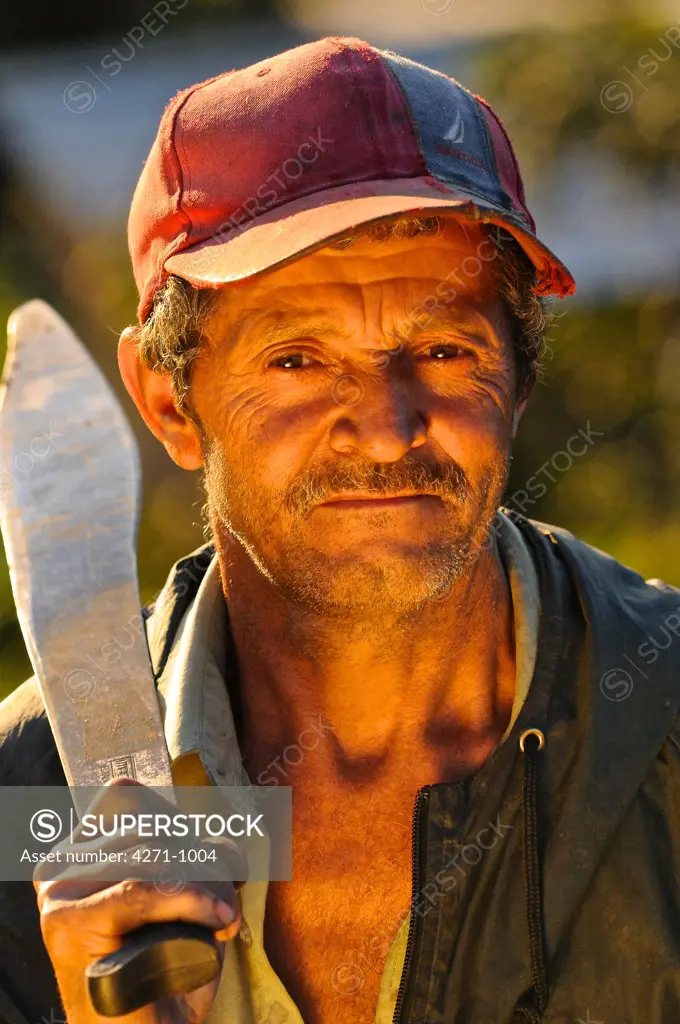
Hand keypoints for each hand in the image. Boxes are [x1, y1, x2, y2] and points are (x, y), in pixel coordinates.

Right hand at [33, 780, 241, 1023]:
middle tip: (226, 903)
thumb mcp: (180, 899)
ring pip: (154, 854)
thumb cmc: (166, 974)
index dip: (180, 822)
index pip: (128, 797)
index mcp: (76, 851)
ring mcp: (58, 892)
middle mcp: (59, 865)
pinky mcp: (68, 922)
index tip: (213, 860)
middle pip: (152, 828)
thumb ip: (189, 854)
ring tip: (222, 920)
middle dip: (205, 862)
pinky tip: (217, 922)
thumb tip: (223, 837)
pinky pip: (144, 889)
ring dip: (207, 885)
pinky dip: (191, 902)